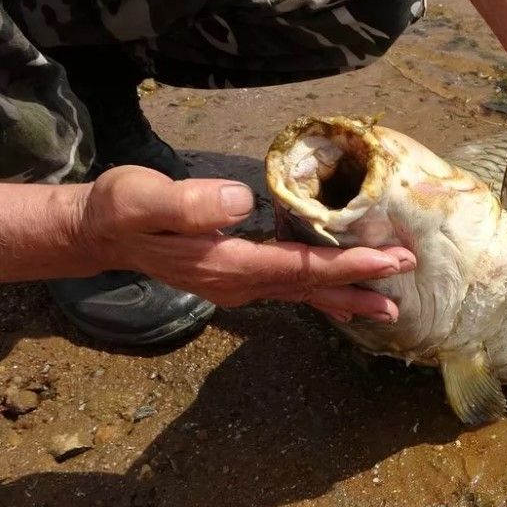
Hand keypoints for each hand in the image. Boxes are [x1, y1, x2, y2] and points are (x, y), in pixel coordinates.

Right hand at [76, 166, 414, 321]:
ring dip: (346, 297)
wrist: (101, 232)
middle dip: (359, 285)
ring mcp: (238, 285)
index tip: (388, 260)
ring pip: (303, 294)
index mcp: (226, 264)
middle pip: (310, 288)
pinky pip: (290, 289)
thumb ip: (189, 204)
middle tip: (404, 284)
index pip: (299, 268)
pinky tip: (340, 298)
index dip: (347, 265)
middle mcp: (239, 283)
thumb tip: (239, 201)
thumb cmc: (122, 210)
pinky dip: (321, 292)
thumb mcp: (144, 199)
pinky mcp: (237, 277)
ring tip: (388, 307)